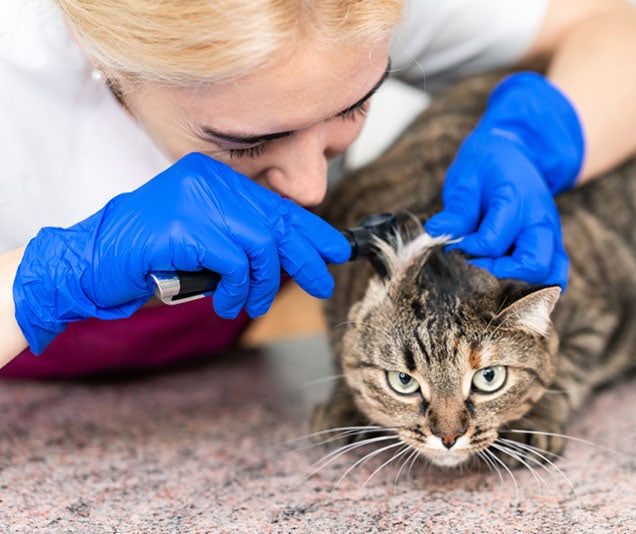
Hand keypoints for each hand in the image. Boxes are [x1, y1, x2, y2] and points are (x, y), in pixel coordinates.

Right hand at [13, 153, 350, 353]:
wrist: (91, 261)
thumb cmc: (150, 255)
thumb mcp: (205, 238)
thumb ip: (241, 234)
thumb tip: (295, 253)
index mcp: (213, 177)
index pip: (274, 203)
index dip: (310, 230)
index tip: (335, 250)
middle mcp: (207, 181)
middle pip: (275, 222)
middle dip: (305, 257)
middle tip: (321, 283)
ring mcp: (194, 200)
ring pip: (259, 246)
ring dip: (262, 284)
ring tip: (249, 304)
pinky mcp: (183, 227)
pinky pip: (234, 263)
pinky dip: (236, 289)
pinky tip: (228, 303)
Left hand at [425, 72, 583, 288]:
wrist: (517, 153)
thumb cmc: (487, 166)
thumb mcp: (466, 178)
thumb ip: (457, 209)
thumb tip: (437, 232)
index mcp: (517, 200)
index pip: (493, 242)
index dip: (467, 252)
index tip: (451, 249)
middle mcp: (541, 221)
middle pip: (533, 265)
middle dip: (499, 276)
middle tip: (473, 272)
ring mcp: (551, 235)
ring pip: (549, 275)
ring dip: (520, 285)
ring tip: (491, 282)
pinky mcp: (553, 247)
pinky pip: (556, 275)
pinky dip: (537, 287)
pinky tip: (510, 289)